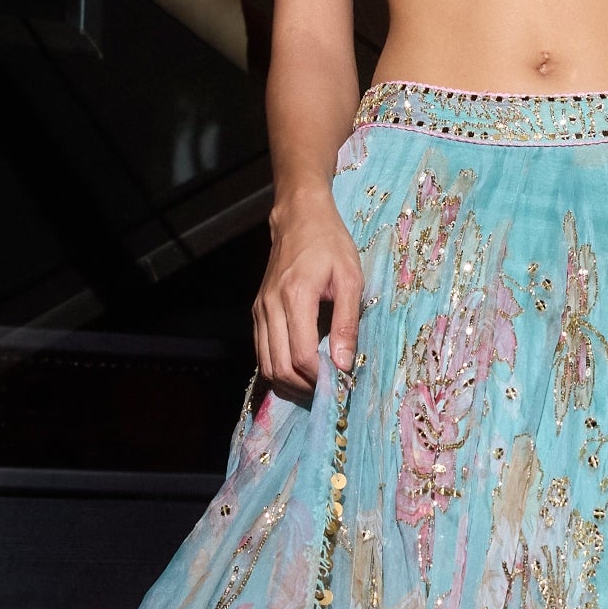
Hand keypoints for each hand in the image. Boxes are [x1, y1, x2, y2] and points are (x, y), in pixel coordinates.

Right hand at [253, 194, 362, 398]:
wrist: (298, 217)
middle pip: (279, 367)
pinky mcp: (257, 312)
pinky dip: (278, 369)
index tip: (341, 382)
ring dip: (290, 383)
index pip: (300, 355)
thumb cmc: (330, 243)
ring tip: (316, 385)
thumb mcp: (351, 278)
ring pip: (266, 365)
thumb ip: (347, 322)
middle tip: (330, 391)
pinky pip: (262, 352)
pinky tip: (300, 371)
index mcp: (295, 297)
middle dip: (305, 387)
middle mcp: (270, 307)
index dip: (320, 378)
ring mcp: (259, 311)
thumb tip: (344, 364)